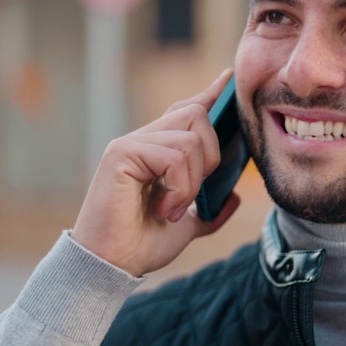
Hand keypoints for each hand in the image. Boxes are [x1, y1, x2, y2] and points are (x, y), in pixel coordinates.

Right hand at [71, 69, 241, 276]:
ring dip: (193, 181)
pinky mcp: (122, 153)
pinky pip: (174, 157)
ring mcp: (130, 144)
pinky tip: (165, 208)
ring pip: (190, 139)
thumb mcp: (186, 227)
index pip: (187, 110)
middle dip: (211, 154)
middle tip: (194, 193)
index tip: (227, 80)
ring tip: (173, 208)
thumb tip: (234, 198)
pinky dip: (180, 187)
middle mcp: (142, 140)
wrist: (112, 265)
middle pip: (196, 114)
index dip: (210, 94)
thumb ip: (208, 211)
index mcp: (156, 151)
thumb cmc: (140, 245)